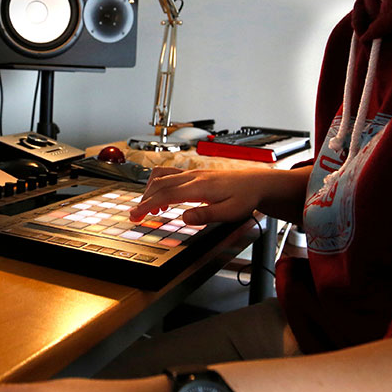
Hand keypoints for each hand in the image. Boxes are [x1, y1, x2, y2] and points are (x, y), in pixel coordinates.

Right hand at [128, 167, 275, 224]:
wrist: (257, 183)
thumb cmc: (245, 197)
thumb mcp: (230, 212)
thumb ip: (207, 215)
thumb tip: (185, 218)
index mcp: (200, 186)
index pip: (166, 194)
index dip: (148, 205)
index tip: (136, 215)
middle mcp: (194, 176)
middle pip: (160, 184)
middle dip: (144, 200)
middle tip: (135, 216)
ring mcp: (193, 173)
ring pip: (163, 177)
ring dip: (151, 191)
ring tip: (150, 209)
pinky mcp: (195, 174)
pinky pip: (171, 175)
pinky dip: (161, 186)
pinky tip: (165, 200)